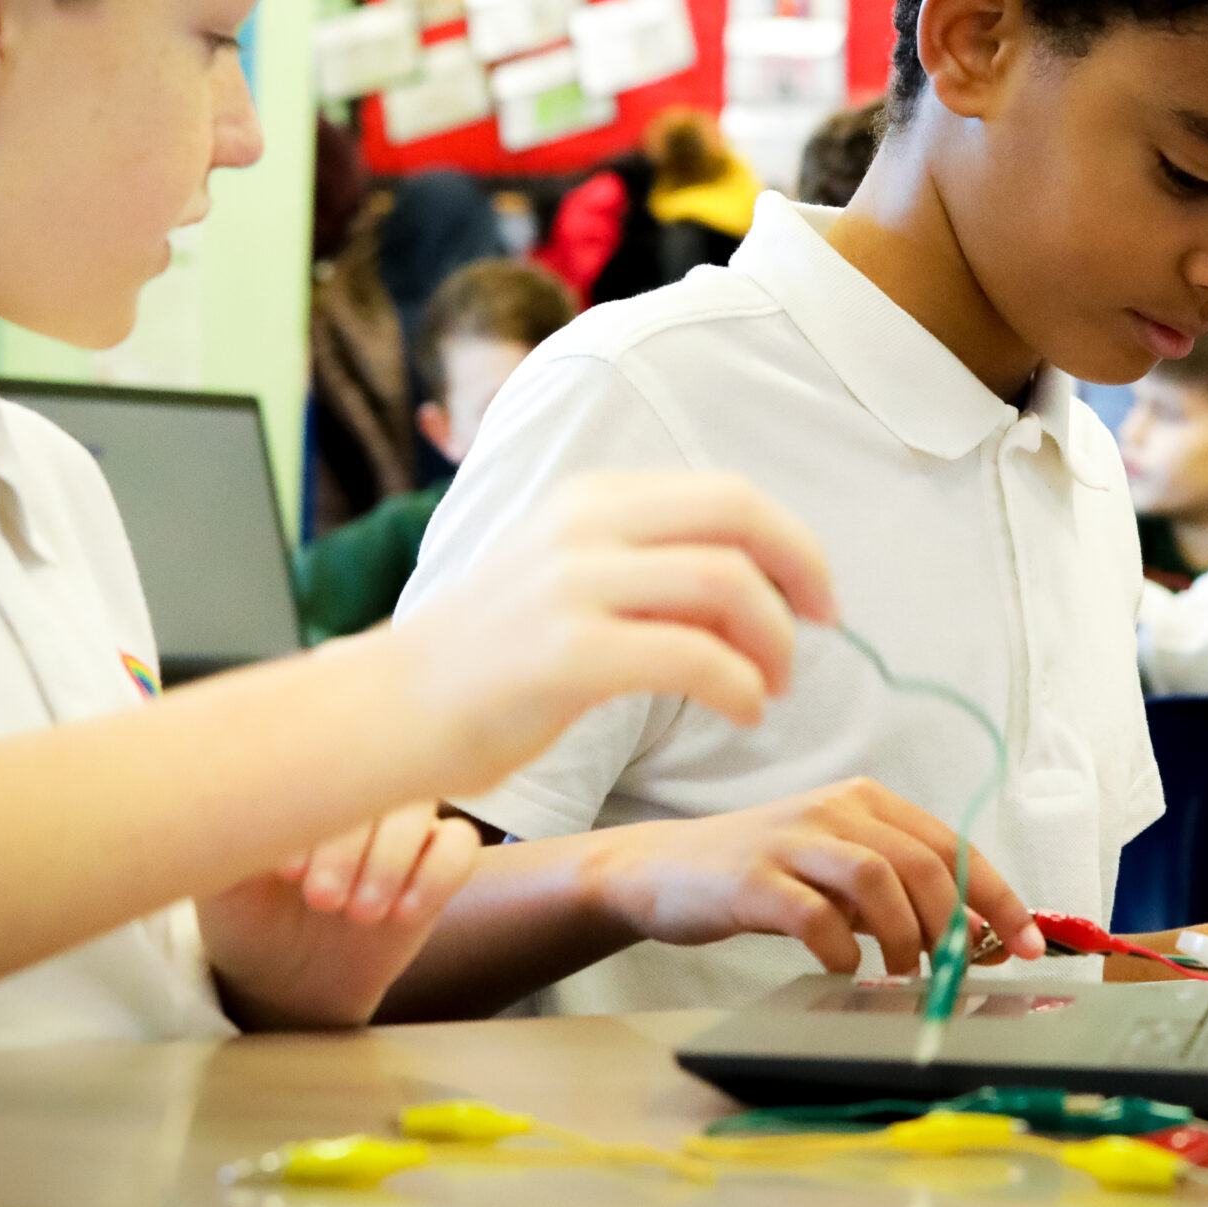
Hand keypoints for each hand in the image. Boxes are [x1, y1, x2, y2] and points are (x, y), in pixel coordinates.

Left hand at [200, 805, 481, 1029]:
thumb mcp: (223, 881)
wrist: (283, 979)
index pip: (322, 765)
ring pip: (419, 809)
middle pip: (377, 783)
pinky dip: (436, 876)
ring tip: (359, 913)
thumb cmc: (248, 918)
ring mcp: (400, 828)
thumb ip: (235, 837)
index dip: (313, 813)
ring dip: (391, 861)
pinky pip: (459, 847)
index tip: (286, 871)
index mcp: (305, 783)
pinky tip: (402, 913)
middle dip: (350, 846)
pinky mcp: (434, 864)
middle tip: (322, 899)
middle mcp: (358, 795)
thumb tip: (252, 801)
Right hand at [389, 473, 836, 798]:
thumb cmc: (487, 660)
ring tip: (774, 686)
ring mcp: (571, 585)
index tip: (815, 592)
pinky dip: (740, 686)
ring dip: (774, 639)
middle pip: (737, 515)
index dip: (790, 539)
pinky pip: (693, 657)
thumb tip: (750, 582)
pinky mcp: (566, 654)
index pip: (724, 493)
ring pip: (724, 583)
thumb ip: (645, 566)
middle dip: (802, 568)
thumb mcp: (565, 577)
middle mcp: (583, 526)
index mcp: (588, 499)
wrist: (385, 713)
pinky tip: (744, 712)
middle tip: (822, 626)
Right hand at [576, 778, 1046, 976]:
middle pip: (923, 863)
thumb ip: (896, 890)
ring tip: (897, 970)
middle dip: (955, 926)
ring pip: (877, 878)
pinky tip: (838, 966)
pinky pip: (815, 915)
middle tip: (953, 972)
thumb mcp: (835, 869)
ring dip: (903, 936)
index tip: (1028, 944)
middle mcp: (833, 808)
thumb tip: (975, 937)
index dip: (998, 896)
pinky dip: (840, 949)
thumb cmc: (761, 875)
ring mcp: (791, 839)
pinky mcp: (752, 879)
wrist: (660, 870)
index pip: (952, 844)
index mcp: (864, 800)